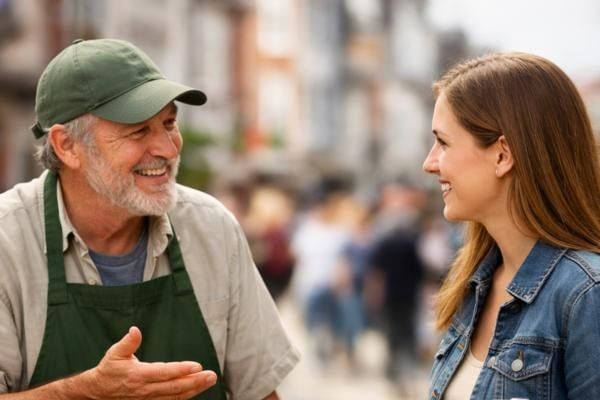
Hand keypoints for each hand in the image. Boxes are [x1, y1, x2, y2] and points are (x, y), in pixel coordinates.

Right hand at [84, 326, 216, 399]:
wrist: (97, 392)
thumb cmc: (109, 370)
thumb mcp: (114, 353)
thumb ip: (128, 342)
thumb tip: (135, 330)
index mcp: (138, 375)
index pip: (164, 373)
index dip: (181, 370)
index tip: (197, 366)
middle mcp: (145, 389)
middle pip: (174, 387)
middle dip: (194, 381)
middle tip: (211, 375)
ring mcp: (148, 399)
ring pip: (175, 396)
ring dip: (194, 389)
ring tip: (209, 381)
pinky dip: (184, 396)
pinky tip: (196, 389)